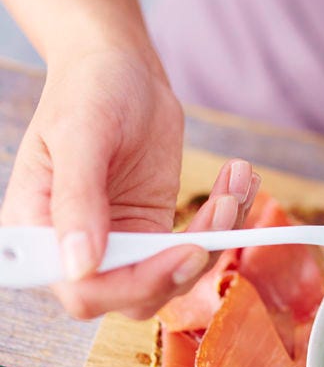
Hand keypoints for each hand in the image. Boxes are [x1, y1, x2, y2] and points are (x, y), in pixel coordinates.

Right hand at [0, 46, 258, 318]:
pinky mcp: (156, 233)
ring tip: (236, 181)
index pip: (83, 290)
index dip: (135, 283)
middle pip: (136, 296)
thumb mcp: (80, 137)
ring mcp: (123, 244)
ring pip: (174, 278)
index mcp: (40, 230)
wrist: (119, 69)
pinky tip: (239, 182)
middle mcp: (79, 249)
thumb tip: (78, 267)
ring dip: (216, 236)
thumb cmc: (88, 90)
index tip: (183, 250)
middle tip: (224, 211)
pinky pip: (196, 247)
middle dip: (186, 262)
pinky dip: (225, 221)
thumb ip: (76, 201)